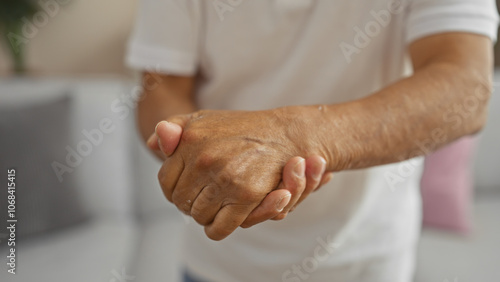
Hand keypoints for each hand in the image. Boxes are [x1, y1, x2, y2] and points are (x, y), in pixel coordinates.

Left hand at [148, 110, 332, 238]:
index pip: (166, 182)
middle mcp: (204, 158)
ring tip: (215, 205)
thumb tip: (153, 143)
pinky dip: (217, 229)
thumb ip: (175, 128)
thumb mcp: (205, 119)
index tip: (188, 190)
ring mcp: (225, 177)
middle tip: (204, 199)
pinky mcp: (246, 195)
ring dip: (205, 215)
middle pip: (181, 202)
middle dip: (190, 204)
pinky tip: (222, 220)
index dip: (174, 190)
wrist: (283, 132)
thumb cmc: (242, 128)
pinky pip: (219, 228)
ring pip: (199, 216)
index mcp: (190, 139)